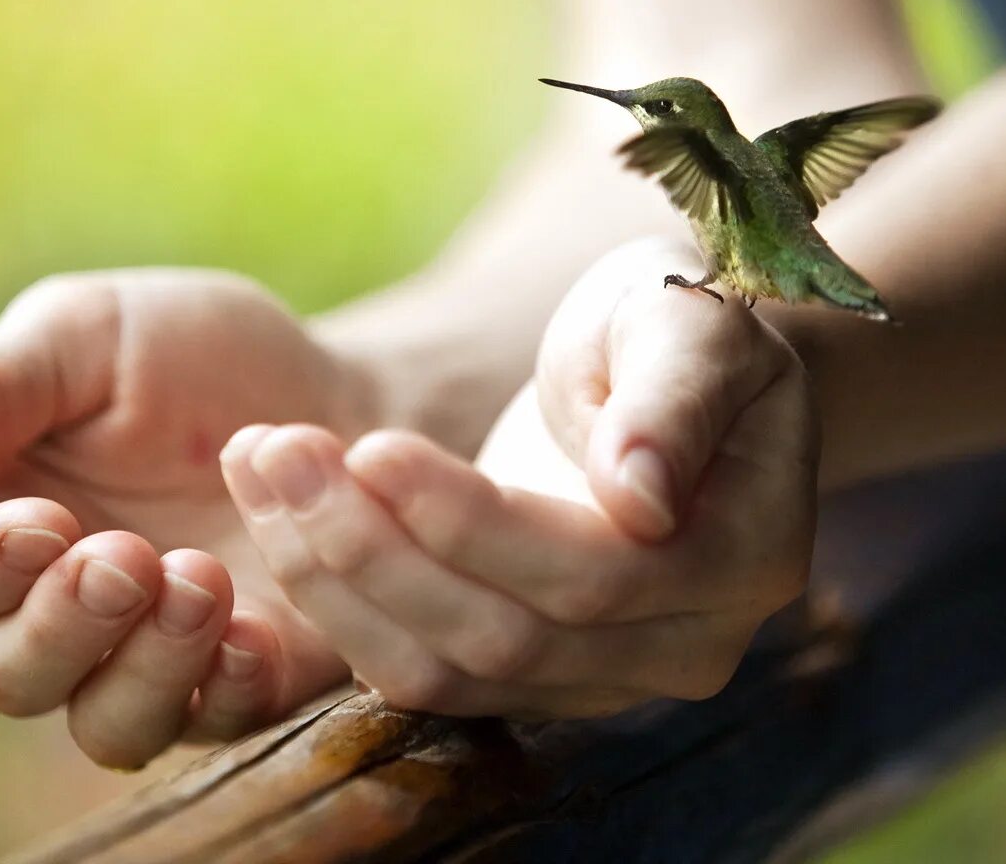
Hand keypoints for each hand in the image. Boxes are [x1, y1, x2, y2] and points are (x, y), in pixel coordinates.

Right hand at [0, 269, 374, 767]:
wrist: (344, 392)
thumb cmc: (198, 355)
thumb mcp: (87, 337)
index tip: (42, 524)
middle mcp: (60, 613)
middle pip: (12, 675)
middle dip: (62, 627)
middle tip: (126, 559)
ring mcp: (155, 659)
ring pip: (109, 724)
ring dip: (144, 668)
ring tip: (200, 580)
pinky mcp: (248, 681)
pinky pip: (216, 725)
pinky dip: (226, 688)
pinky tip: (251, 633)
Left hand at [217, 239, 818, 717]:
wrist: (667, 377)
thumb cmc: (680, 329)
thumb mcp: (692, 324)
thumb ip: (673, 402)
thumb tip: (641, 498)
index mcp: (745, 561)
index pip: (590, 574)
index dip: (471, 523)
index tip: (372, 445)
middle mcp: (685, 649)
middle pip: (506, 638)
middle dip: (376, 549)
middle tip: (278, 452)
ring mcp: (607, 681)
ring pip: (446, 671)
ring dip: (334, 580)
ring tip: (260, 473)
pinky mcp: (531, 682)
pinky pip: (419, 671)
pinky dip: (338, 602)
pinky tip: (278, 517)